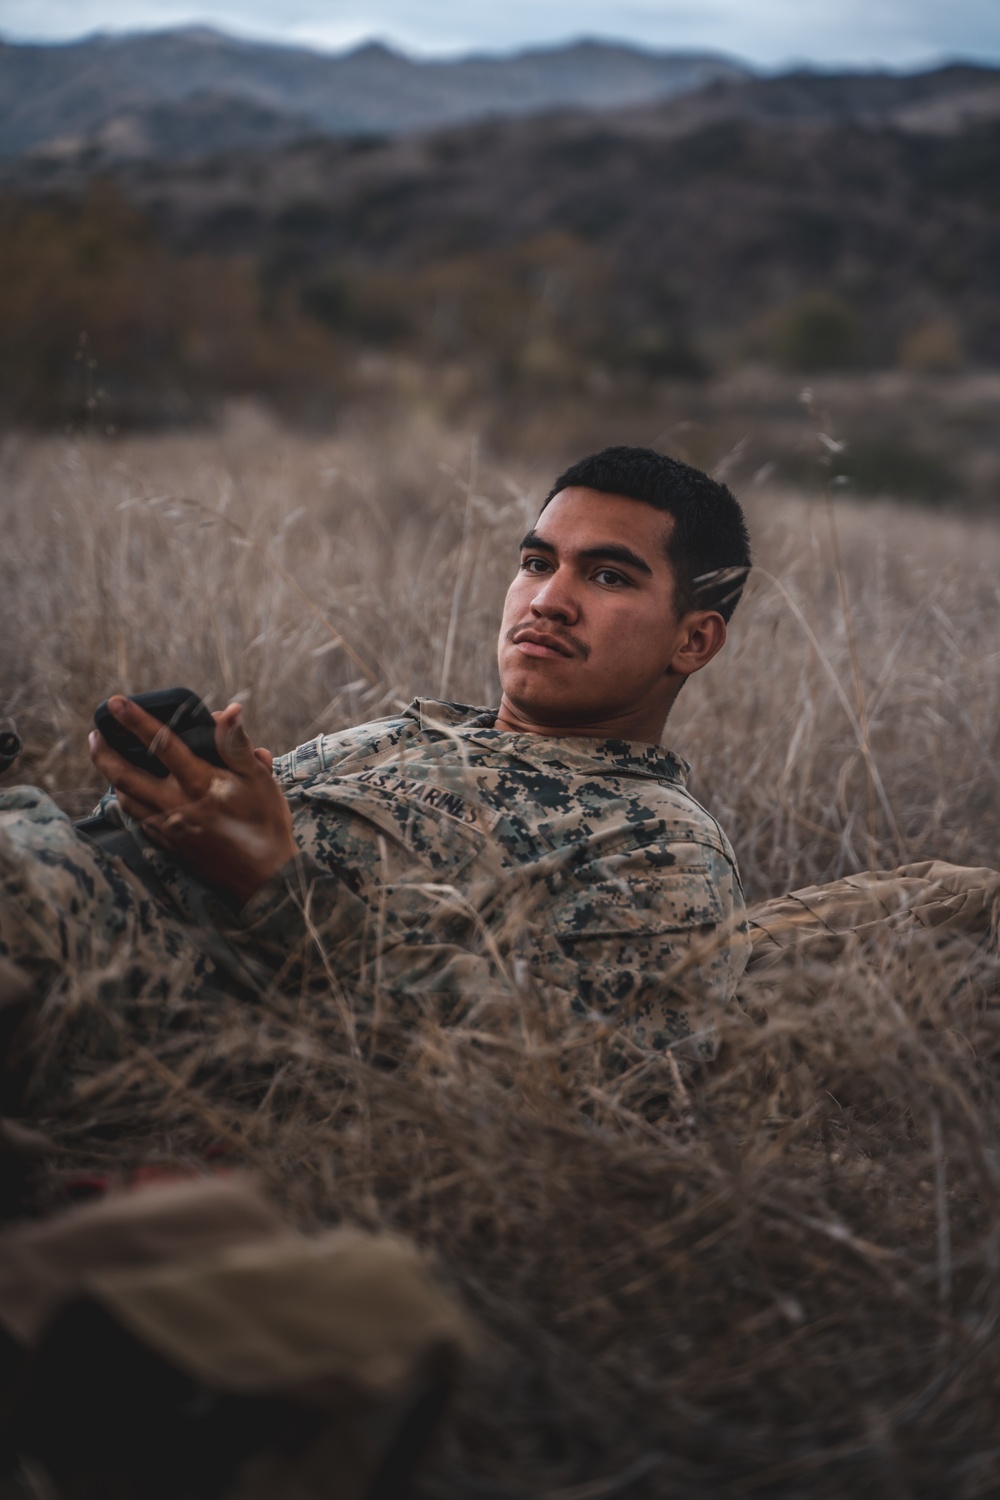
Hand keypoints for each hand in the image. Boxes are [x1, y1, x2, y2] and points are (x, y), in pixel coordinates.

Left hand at [89, 696, 297, 906]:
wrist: (264, 879)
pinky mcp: (169, 845)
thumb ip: (237, 744)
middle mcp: (176, 805)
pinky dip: (128, 801)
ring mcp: (169, 828)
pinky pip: (138, 819)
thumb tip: (229, 710)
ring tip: (106, 759)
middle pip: (126, 775)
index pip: (161, 744)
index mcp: (199, 784)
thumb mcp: (260, 780)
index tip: (116, 702)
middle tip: (95, 733)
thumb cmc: (266, 825)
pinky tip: (129, 793)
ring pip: (126, 799)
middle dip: (104, 752)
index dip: (136, 720)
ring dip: (111, 777)